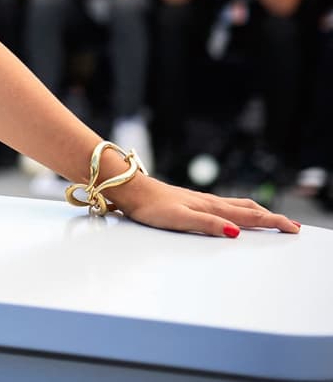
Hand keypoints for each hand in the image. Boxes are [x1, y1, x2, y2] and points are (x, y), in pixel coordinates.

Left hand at [106, 173, 299, 237]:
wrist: (130, 190)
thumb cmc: (151, 206)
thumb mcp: (180, 218)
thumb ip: (208, 224)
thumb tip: (235, 232)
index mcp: (210, 207)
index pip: (248, 217)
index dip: (272, 222)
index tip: (292, 228)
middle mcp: (208, 202)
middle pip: (247, 209)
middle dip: (271, 217)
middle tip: (291, 226)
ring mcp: (200, 200)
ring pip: (236, 205)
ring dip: (256, 213)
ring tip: (270, 219)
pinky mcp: (190, 202)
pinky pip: (223, 206)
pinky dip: (238, 211)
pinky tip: (232, 214)